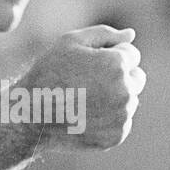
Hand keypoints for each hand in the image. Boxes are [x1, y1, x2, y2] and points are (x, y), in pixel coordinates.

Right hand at [18, 25, 144, 150]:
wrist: (31, 115)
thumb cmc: (48, 73)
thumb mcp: (70, 42)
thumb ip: (105, 34)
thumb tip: (131, 34)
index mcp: (117, 64)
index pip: (132, 54)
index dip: (108, 55)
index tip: (87, 64)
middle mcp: (126, 90)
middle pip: (137, 77)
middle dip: (120, 76)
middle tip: (88, 82)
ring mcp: (122, 115)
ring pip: (129, 100)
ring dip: (114, 97)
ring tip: (83, 100)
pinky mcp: (117, 135)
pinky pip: (121, 121)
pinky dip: (107, 118)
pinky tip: (84, 116)